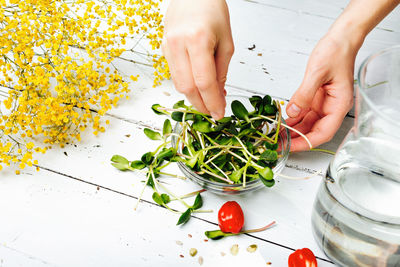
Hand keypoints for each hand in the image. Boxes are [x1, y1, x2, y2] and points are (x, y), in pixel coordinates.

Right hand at [162, 0, 233, 119]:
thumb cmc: (212, 11)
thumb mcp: (226, 42)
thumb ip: (221, 71)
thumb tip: (218, 95)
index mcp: (197, 40)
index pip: (204, 82)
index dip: (212, 102)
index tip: (220, 114)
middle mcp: (178, 44)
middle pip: (187, 87)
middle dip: (201, 104)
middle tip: (213, 112)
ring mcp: (167, 47)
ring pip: (178, 84)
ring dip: (193, 97)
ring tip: (208, 100)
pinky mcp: (163, 49)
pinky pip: (175, 74)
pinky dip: (187, 85)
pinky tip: (198, 87)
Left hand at [285, 34, 358, 150]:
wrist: (341, 39)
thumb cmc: (336, 52)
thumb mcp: (317, 72)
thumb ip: (304, 94)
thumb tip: (293, 111)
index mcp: (339, 105)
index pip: (322, 133)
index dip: (305, 142)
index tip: (289, 148)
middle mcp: (332, 108)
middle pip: (313, 132)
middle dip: (295, 140)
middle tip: (277, 145)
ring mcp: (323, 104)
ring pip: (307, 124)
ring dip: (292, 131)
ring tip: (276, 136)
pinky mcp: (316, 98)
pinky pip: (303, 114)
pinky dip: (292, 120)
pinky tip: (281, 123)